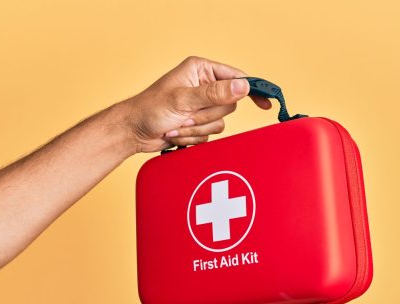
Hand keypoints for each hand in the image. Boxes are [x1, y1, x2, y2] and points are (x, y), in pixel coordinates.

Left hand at [113, 56, 271, 152]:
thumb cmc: (150, 109)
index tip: (265, 103)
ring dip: (198, 128)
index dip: (250, 90)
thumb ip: (214, 94)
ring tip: (177, 125)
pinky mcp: (198, 123)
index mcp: (201, 70)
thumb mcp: (183, 100)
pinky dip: (194, 137)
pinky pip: (210, 134)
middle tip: (186, 115)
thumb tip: (243, 86)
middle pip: (229, 105)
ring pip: (220, 122)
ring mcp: (201, 106)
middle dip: (207, 115)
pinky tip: (176, 133)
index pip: (235, 77)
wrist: (133, 132)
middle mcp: (203, 86)